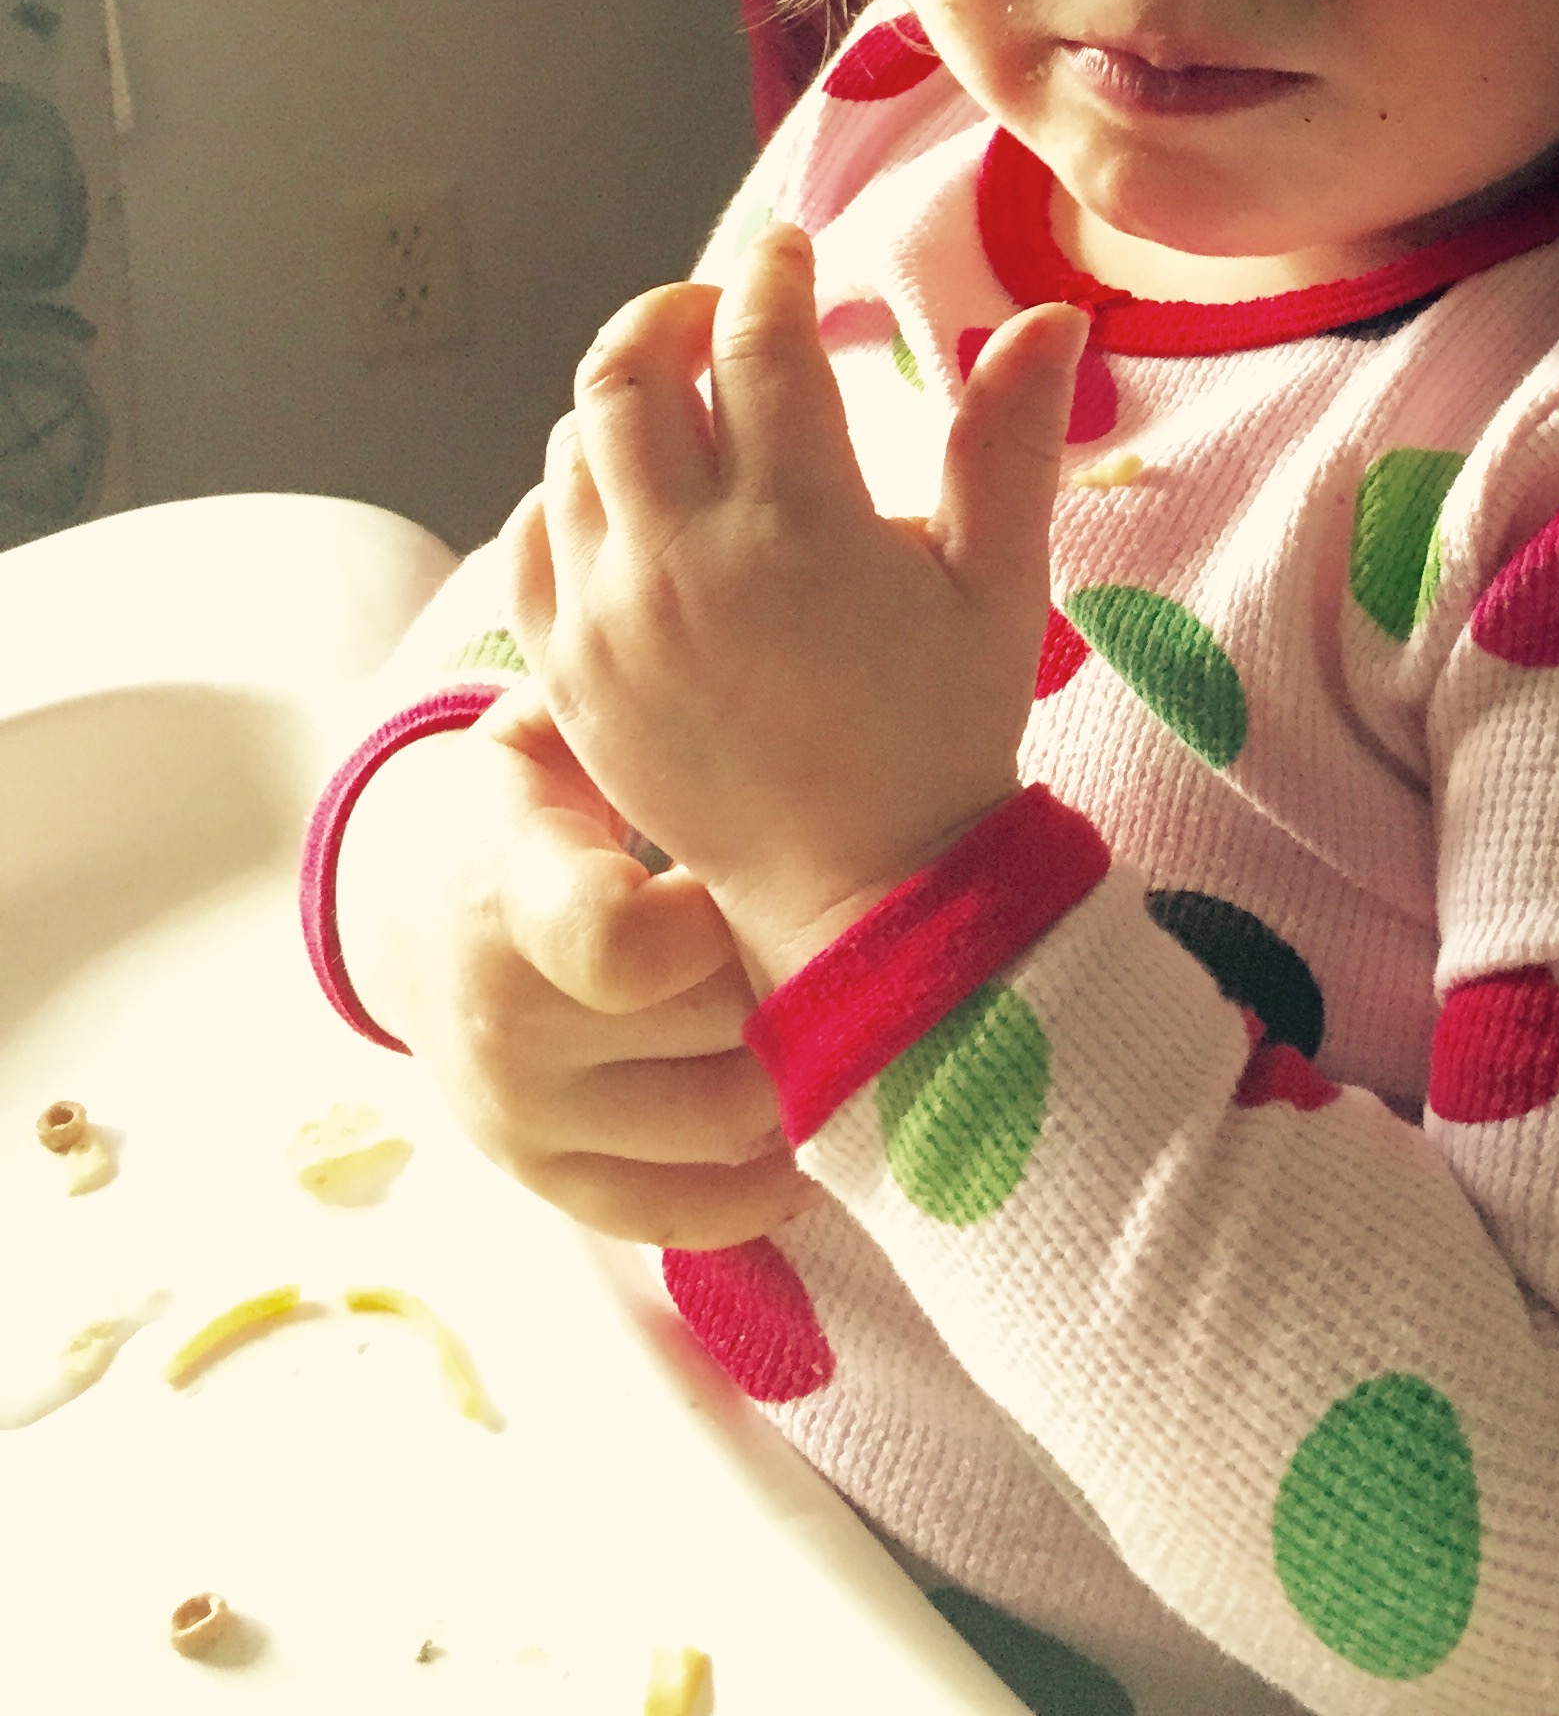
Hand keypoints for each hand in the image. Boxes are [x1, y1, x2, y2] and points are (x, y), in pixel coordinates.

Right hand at [336, 651, 814, 1248]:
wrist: (421, 900)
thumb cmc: (538, 787)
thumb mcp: (560, 718)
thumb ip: (643, 698)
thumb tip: (771, 619)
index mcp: (511, 885)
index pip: (619, 947)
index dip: (716, 923)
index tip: (755, 874)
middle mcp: (505, 1022)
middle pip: (709, 1038)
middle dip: (792, 978)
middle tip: (862, 925)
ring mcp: (523, 1117)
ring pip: (719, 1129)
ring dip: (798, 1071)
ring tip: (850, 1004)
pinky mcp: (550, 1181)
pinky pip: (678, 1214)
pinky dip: (761, 1185)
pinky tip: (814, 1122)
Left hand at [517, 226, 1086, 995]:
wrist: (862, 891)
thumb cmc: (943, 731)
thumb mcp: (997, 584)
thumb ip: (1009, 440)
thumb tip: (1053, 315)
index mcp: (796, 527)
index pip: (757, 343)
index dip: (774, 275)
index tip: (794, 253)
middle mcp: (683, 562)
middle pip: (627, 372)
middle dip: (672, 313)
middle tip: (720, 309)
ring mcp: (608, 620)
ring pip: (570, 449)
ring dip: (622, 402)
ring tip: (682, 402)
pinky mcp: (565, 675)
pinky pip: (525, 542)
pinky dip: (563, 495)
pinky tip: (620, 494)